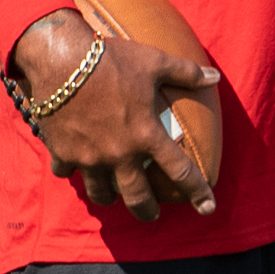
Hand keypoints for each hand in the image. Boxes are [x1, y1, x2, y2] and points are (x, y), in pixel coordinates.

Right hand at [8, 8, 220, 222]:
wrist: (60, 59)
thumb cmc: (111, 60)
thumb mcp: (154, 62)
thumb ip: (185, 73)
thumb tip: (214, 76)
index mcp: (147, 134)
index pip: (181, 172)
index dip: (198, 192)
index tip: (207, 208)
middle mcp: (120, 154)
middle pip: (138, 198)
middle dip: (147, 211)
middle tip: (151, 214)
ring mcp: (90, 157)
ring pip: (101, 193)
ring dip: (109, 196)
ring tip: (113, 194)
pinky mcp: (63, 153)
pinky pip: (67, 173)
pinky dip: (71, 172)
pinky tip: (73, 167)